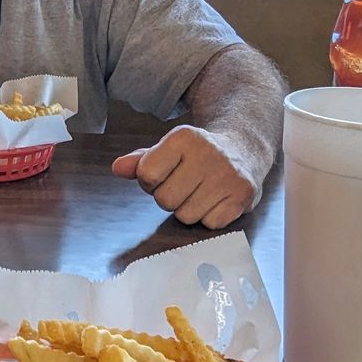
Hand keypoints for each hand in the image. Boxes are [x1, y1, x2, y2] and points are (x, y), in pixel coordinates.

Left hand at [111, 125, 261, 228]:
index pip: (146, 175)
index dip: (150, 182)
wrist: (243, 150)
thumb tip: (118, 168)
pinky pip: (210, 224)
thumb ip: (140, 161)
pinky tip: (216, 199)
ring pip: (186, 216)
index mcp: (183, 137)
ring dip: (189, 209)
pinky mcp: (243, 195)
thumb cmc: (196, 155)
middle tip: (184, 186)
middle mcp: (208, 153)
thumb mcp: (168, 150)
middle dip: (169, 198)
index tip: (165, 175)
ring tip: (200, 192)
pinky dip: (209, 217)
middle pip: (165, 200)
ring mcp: (228, 175)